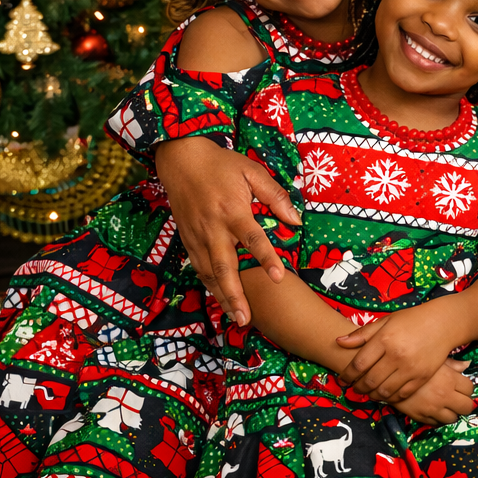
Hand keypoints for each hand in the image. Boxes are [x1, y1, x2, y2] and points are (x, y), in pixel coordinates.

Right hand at [155, 137, 301, 326]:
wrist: (181, 159)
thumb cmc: (220, 164)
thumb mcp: (252, 171)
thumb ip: (275, 196)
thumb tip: (296, 220)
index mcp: (232, 210)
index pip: (252, 239)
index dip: (266, 259)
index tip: (279, 277)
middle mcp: (213, 228)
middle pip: (224, 267)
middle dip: (235, 295)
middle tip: (246, 318)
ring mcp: (197, 235)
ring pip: (209, 273)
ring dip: (222, 296)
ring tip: (236, 317)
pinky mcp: (187, 239)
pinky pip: (198, 267)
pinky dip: (208, 284)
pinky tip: (220, 298)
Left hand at [335, 301, 459, 402]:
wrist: (443, 323)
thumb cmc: (412, 320)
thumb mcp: (386, 321)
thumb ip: (362, 334)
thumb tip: (338, 342)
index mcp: (384, 339)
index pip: (359, 364)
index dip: (347, 375)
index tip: (342, 379)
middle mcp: (396, 355)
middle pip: (369, 380)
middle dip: (357, 387)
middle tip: (353, 388)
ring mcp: (410, 368)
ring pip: (384, 391)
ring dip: (372, 395)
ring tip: (367, 392)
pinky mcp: (421, 377)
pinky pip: (401, 394)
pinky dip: (390, 397)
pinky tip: (385, 393)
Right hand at [393, 359, 476, 425]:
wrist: (387, 376)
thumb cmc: (413, 363)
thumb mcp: (434, 359)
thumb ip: (452, 363)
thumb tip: (467, 365)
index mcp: (449, 379)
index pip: (470, 389)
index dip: (467, 388)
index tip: (461, 386)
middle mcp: (444, 396)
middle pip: (466, 407)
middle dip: (464, 403)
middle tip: (458, 398)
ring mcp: (433, 409)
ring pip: (453, 418)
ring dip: (452, 412)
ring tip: (446, 405)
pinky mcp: (421, 417)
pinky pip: (437, 423)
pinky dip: (438, 418)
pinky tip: (435, 409)